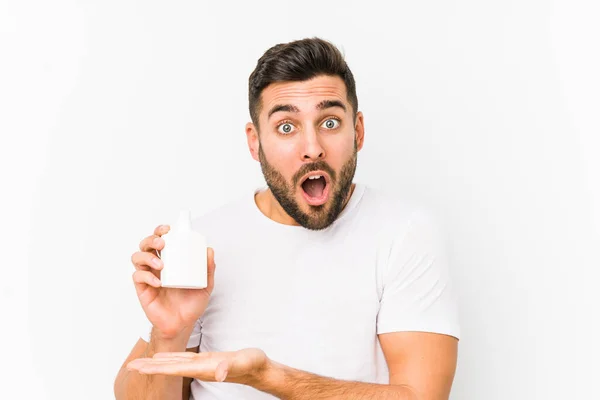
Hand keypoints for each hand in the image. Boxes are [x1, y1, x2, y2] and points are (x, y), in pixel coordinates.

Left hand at [126, 348, 269, 384]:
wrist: (259, 368)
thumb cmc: (252, 364)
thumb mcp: (242, 361)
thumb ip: (230, 366)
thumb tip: (219, 372)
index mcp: (203, 368)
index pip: (173, 369)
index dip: (155, 368)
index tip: (138, 368)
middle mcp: (198, 369)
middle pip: (168, 369)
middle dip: (148, 368)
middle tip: (130, 366)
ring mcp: (201, 365)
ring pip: (173, 364)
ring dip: (155, 364)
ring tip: (139, 363)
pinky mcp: (205, 360)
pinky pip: (182, 360)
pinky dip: (170, 358)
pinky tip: (162, 358)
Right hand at [131, 224, 215, 340]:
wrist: (182, 324)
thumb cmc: (192, 303)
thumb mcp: (205, 285)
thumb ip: (208, 269)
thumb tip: (209, 250)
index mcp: (171, 260)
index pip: (161, 240)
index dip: (160, 231)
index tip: (168, 229)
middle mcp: (157, 265)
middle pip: (146, 245)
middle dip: (151, 239)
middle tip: (163, 243)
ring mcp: (148, 276)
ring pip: (137, 257)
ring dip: (148, 257)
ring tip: (161, 264)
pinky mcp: (142, 289)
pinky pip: (138, 277)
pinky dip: (147, 276)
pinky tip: (159, 282)